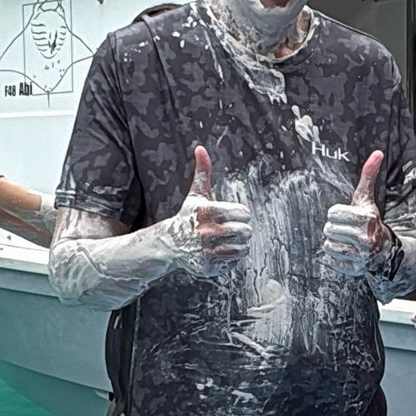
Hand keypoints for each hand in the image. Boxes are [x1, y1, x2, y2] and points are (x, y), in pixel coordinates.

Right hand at [164, 146, 251, 278]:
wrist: (169, 244)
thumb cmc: (188, 217)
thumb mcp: (196, 195)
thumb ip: (202, 172)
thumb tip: (200, 148)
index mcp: (208, 212)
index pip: (244, 213)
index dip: (240, 214)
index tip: (230, 215)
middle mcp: (206, 232)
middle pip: (246, 232)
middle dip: (241, 230)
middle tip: (229, 229)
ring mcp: (206, 251)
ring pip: (243, 249)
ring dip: (238, 245)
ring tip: (225, 241)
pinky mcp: (207, 267)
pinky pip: (234, 263)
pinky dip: (231, 258)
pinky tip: (219, 252)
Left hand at [323, 150, 388, 275]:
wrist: (384, 250)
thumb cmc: (370, 221)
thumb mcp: (367, 199)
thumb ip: (368, 175)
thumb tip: (377, 152)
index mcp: (367, 218)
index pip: (332, 213)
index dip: (336, 213)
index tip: (346, 216)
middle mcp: (365, 237)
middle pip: (328, 229)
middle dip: (334, 228)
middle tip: (345, 229)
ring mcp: (361, 255)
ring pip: (327, 245)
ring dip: (333, 242)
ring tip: (345, 240)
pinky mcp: (355, 269)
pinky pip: (330, 261)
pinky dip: (335, 257)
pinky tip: (346, 252)